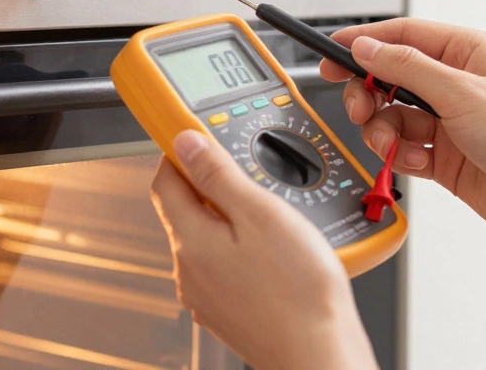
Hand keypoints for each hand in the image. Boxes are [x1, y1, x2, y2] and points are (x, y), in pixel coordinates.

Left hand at [150, 130, 378, 369]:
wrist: (320, 354)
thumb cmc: (299, 292)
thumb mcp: (261, 213)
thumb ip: (219, 174)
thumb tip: (185, 142)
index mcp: (190, 240)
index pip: (165, 179)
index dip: (181, 151)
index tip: (200, 136)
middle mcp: (188, 270)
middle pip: (186, 209)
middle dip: (213, 184)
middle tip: (250, 173)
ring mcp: (206, 295)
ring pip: (208, 238)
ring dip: (231, 218)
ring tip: (273, 213)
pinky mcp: (227, 311)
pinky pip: (225, 266)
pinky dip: (243, 248)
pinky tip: (278, 250)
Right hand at [324, 18, 485, 243]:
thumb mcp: (461, 93)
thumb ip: (406, 67)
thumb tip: (367, 46)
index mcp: (467, 53)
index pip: (402, 36)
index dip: (363, 42)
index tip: (331, 53)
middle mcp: (456, 84)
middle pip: (389, 77)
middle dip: (368, 94)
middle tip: (359, 109)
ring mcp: (449, 121)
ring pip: (390, 116)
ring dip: (382, 131)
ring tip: (391, 144)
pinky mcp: (444, 155)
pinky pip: (403, 148)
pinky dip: (402, 156)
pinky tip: (420, 163)